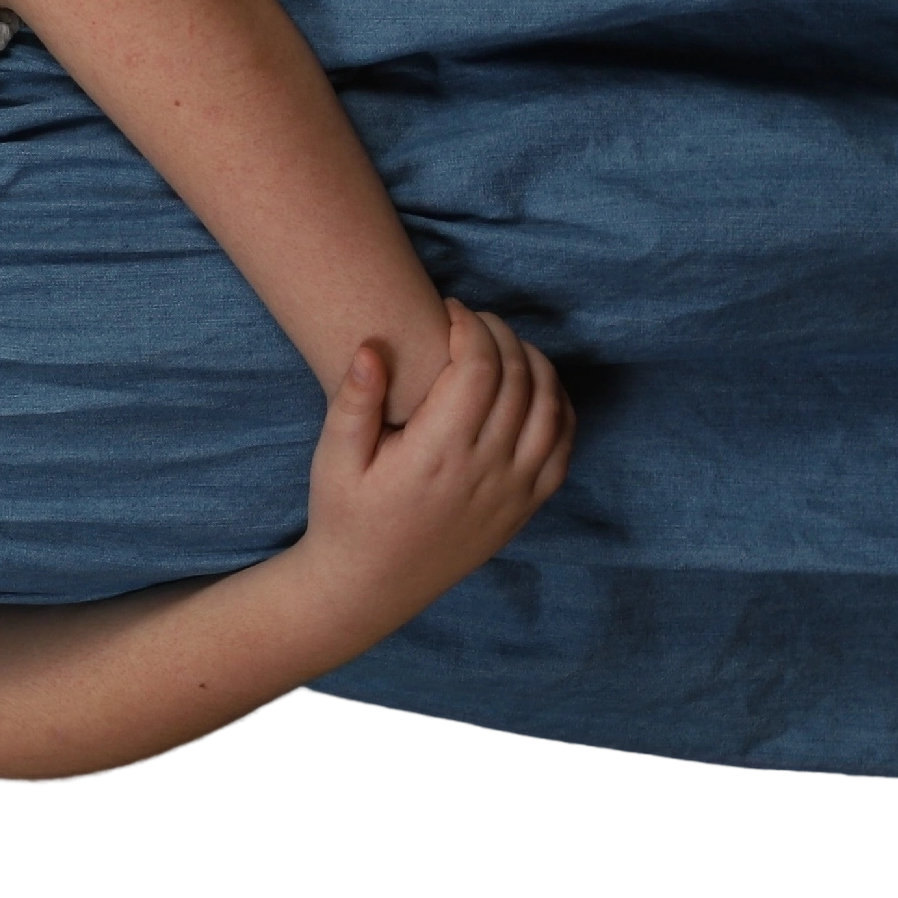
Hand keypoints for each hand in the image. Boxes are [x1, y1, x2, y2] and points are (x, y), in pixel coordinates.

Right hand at [303, 297, 573, 624]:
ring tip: (501, 346)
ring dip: (533, 362)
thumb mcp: (333, 459)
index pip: (479, 367)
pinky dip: (557, 404)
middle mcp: (486, 471)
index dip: (471, 326)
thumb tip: (370, 348)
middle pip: (518, 378)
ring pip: (550, 406)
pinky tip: (532, 386)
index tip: (449, 310)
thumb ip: (354, 402)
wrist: (370, 586)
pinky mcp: (527, 506)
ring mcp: (514, 491)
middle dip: (500, 334)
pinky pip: (564, 444)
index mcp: (438, 454)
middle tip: (472, 322)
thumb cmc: (346, 516)